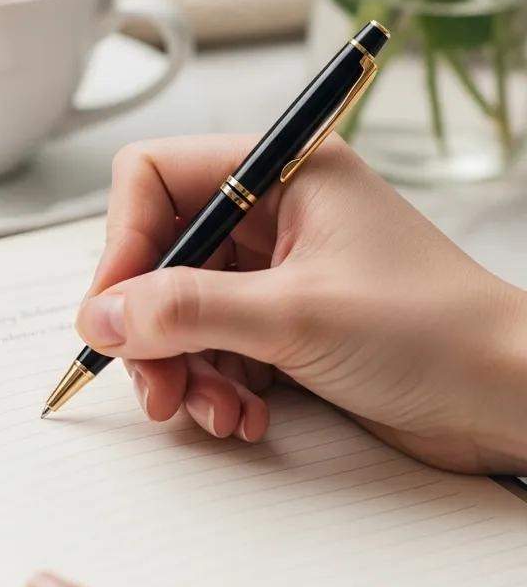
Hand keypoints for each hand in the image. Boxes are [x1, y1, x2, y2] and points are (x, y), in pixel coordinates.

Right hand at [75, 135, 526, 473]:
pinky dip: (213, 382)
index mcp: (279, 171)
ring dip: (181, 365)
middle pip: (161, 251)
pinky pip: (212, 343)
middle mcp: (271, 211)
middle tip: (153, 382)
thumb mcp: (295, 315)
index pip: (154, 178)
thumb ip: (187, 310)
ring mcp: (274, 268)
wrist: (511, 400)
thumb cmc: (433, 333)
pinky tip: (242, 415)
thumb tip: (99, 315)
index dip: (123, 241)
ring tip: (208, 411)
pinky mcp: (281, 318)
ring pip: (180, 305)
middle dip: (151, 323)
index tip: (112, 310)